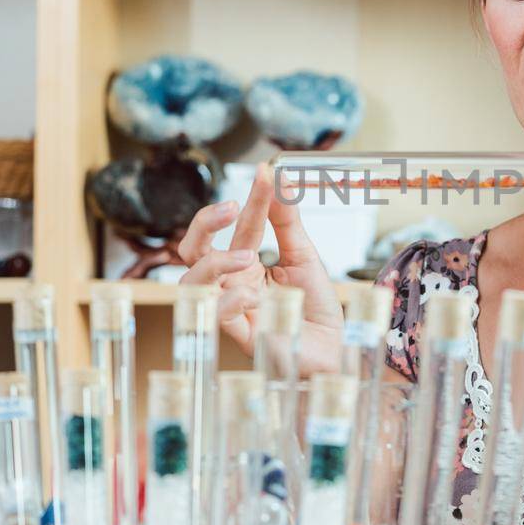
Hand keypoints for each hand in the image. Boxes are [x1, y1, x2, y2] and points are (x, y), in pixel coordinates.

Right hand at [176, 161, 345, 374]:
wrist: (332, 350)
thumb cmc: (314, 308)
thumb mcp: (304, 257)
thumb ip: (288, 223)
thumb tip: (279, 179)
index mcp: (246, 264)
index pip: (239, 227)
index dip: (250, 200)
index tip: (266, 174)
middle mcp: (231, 284)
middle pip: (191, 251)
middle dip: (204, 224)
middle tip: (231, 207)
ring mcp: (230, 309)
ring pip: (192, 283)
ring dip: (215, 262)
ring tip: (248, 256)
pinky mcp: (237, 335)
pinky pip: (215, 315)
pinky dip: (229, 300)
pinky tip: (253, 295)